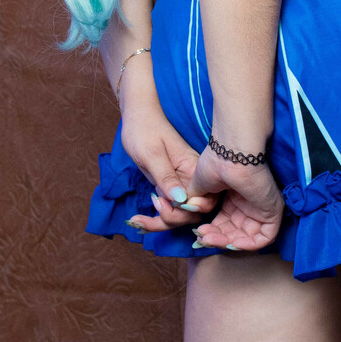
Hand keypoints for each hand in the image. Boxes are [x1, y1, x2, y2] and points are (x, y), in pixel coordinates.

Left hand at [121, 104, 218, 233]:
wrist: (139, 118)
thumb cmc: (145, 131)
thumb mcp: (152, 154)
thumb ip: (166, 177)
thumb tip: (181, 200)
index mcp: (194, 169)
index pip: (202, 202)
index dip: (186, 211)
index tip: (162, 202)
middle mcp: (192, 180)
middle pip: (192, 213)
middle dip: (171, 219)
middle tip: (151, 205)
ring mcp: (182, 185)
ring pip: (180, 215)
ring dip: (161, 222)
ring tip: (138, 219)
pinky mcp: (172, 188)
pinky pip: (170, 209)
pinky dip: (155, 218)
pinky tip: (139, 220)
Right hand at [184, 143, 284, 253]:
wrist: (233, 154)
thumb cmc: (217, 161)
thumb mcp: (200, 185)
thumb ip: (196, 201)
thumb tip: (190, 211)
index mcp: (235, 198)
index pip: (225, 223)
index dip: (212, 232)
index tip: (197, 233)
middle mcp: (249, 204)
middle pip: (235, 233)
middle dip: (217, 238)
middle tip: (202, 238)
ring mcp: (262, 209)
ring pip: (247, 238)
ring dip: (227, 243)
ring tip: (209, 238)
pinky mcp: (273, 213)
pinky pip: (263, 238)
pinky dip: (247, 245)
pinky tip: (229, 243)